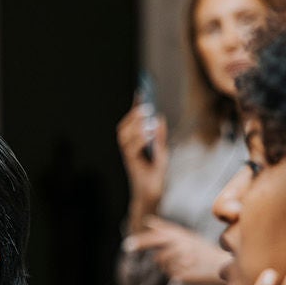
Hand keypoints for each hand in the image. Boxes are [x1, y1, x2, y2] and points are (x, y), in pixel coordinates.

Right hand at [117, 108, 168, 225]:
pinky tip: (149, 133)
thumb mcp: (161, 151)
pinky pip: (131, 149)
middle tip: (146, 106)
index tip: (141, 91)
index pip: (131, 121)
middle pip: (124, 127)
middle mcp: (128, 147)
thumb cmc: (155, 173)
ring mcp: (128, 155)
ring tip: (146, 118)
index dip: (134, 107)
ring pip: (125, 136)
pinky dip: (140, 139)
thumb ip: (159, 136)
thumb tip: (158, 118)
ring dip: (136, 126)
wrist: (152, 193)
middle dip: (133, 115)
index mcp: (133, 143)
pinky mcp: (131, 164)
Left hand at [127, 217, 230, 284]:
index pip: (158, 237)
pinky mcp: (186, 274)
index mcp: (182, 237)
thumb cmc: (202, 249)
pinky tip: (184, 269)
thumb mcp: (186, 235)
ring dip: (164, 264)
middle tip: (128, 247)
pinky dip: (173, 272)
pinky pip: (171, 274)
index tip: (127, 245)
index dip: (141, 240)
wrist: (222, 264)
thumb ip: (166, 228)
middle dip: (142, 247)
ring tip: (178, 261)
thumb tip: (147, 220)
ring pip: (162, 264)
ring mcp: (184, 262)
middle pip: (157, 253)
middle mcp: (182, 248)